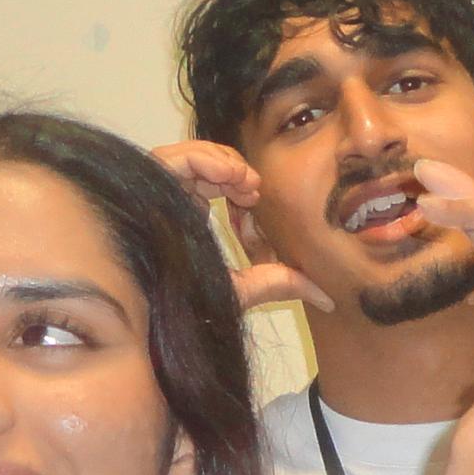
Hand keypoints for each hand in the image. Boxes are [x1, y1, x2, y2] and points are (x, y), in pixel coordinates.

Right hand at [153, 138, 335, 313]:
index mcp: (184, 217)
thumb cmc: (187, 307)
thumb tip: (329, 298)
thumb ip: (280, 284)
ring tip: (244, 183)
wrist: (152, 319)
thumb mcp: (243, 291)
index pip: (209, 181)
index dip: (234, 180)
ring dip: (221, 161)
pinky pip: (171, 157)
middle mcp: (167, 202)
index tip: (254, 199)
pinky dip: (203, 158)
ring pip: (186, 155)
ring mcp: (155, 194)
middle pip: (199, 163)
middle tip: (253, 189)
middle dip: (230, 168)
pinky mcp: (144, 188)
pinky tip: (229, 177)